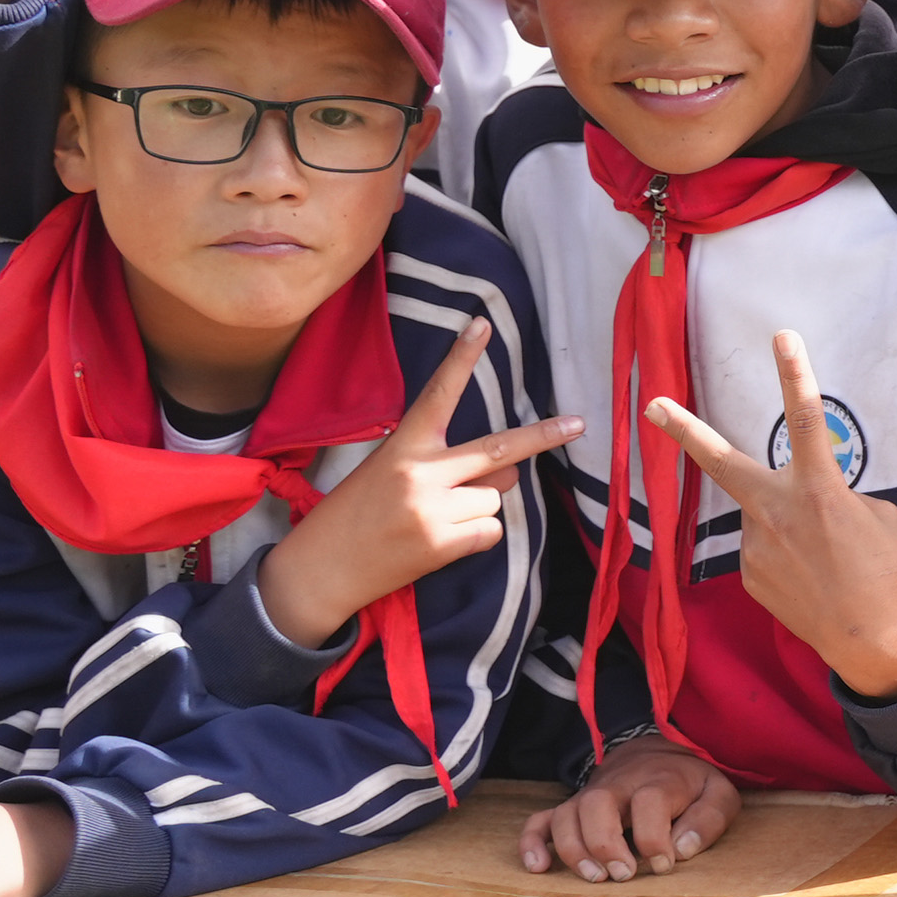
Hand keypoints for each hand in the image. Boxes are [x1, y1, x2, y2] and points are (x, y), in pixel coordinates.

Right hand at [255, 322, 579, 644]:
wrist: (318, 571)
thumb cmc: (352, 516)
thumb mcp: (386, 475)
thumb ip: (446, 466)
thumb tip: (508, 473)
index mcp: (402, 447)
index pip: (438, 394)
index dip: (461, 358)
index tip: (482, 325)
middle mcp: (421, 473)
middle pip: (498, 450)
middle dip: (542, 436)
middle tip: (579, 423)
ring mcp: (433, 509)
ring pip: (495, 497)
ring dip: (479, 507)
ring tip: (436, 519)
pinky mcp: (442, 544)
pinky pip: (491, 531)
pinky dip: (477, 537)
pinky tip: (442, 542)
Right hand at [518, 746, 742, 881]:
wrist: (655, 754)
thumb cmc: (689, 784)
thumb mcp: (718, 793)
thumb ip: (710, 819)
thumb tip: (684, 849)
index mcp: (659, 780)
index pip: (649, 802)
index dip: (655, 839)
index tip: (664, 864)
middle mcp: (618, 786)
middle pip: (597, 804)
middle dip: (604, 843)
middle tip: (622, 874)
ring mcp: (589, 796)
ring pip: (566, 815)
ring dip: (573, 849)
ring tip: (594, 877)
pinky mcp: (571, 808)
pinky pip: (539, 820)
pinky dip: (532, 843)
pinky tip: (538, 868)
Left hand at [645, 330, 896, 698]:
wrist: (873, 640)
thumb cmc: (886, 573)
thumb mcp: (877, 517)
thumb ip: (837, 495)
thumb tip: (810, 501)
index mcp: (819, 489)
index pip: (808, 418)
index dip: (795, 373)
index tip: (782, 335)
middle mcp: (778, 511)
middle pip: (722, 462)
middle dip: (684, 431)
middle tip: (653, 404)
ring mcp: (757, 546)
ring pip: (763, 516)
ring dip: (787, 528)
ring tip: (821, 561)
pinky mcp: (749, 575)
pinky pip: (765, 551)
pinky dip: (787, 558)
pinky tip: (810, 580)